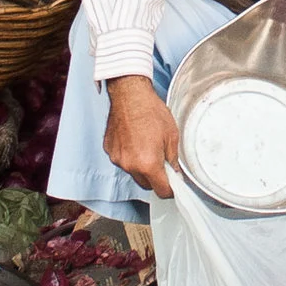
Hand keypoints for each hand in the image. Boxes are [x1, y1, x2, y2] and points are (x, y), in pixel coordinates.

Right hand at [104, 75, 179, 197]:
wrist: (130, 95)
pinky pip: (123, 161)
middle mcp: (130, 165)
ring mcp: (118, 159)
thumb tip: (175, 173)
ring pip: (133, 173)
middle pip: (146, 184)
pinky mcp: (110, 151)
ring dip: (141, 167)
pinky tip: (134, 140)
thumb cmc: (152, 112)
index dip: (170, 190)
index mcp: (148, 164)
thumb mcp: (172, 136)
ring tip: (146, 146)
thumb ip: (173, 160)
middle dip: (155, 178)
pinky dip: (130, 156)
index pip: (161, 191)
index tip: (173, 185)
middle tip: (162, 162)